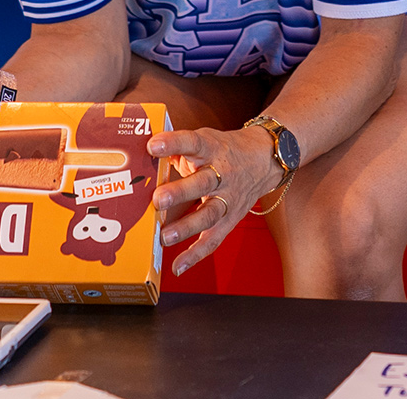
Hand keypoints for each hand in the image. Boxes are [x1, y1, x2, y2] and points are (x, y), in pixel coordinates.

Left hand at [147, 123, 286, 276]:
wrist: (264, 158)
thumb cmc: (224, 150)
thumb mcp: (204, 140)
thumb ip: (178, 149)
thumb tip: (142, 157)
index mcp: (212, 148)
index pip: (193, 142)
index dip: (174, 143)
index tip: (153, 145)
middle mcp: (222, 174)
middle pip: (202, 183)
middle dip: (180, 192)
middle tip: (158, 199)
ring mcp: (228, 198)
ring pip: (209, 214)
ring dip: (186, 227)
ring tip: (165, 237)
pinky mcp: (230, 219)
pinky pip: (213, 239)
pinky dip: (195, 254)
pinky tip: (178, 265)